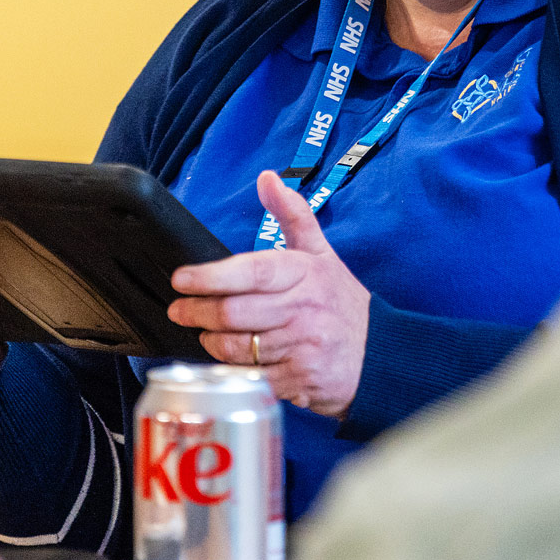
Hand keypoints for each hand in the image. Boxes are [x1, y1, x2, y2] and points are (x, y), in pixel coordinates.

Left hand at [169, 171, 371, 417]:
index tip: (182, 279)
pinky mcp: (297, 380)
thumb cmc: (341, 302)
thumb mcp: (322, 254)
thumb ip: (294, 215)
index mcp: (307, 273)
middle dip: (198, 312)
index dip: (211, 276)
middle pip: (235, 312)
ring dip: (211, 341)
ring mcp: (301, 347)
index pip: (253, 271)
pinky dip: (231, 370)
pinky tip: (227, 360)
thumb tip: (267, 179)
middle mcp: (305, 310)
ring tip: (204, 332)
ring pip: (236, 347)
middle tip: (179, 309)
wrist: (379, 353)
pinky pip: (249, 376)